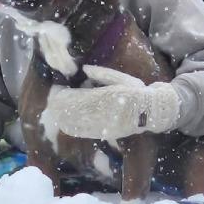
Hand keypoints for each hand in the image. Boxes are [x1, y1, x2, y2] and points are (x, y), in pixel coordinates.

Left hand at [45, 65, 180, 140]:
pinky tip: (64, 122)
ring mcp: (102, 125)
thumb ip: (102, 74)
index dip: (64, 94)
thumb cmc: (136, 92)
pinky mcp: (104, 133)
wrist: (150, 113)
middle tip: (53, 99)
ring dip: (63, 116)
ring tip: (57, 110)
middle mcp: (102, 113)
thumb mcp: (120, 79)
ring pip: (75, 123)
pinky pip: (82, 132)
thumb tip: (85, 69)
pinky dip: (71, 126)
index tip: (58, 89)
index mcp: (105, 97)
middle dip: (60, 105)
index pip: (77, 97)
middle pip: (72, 111)